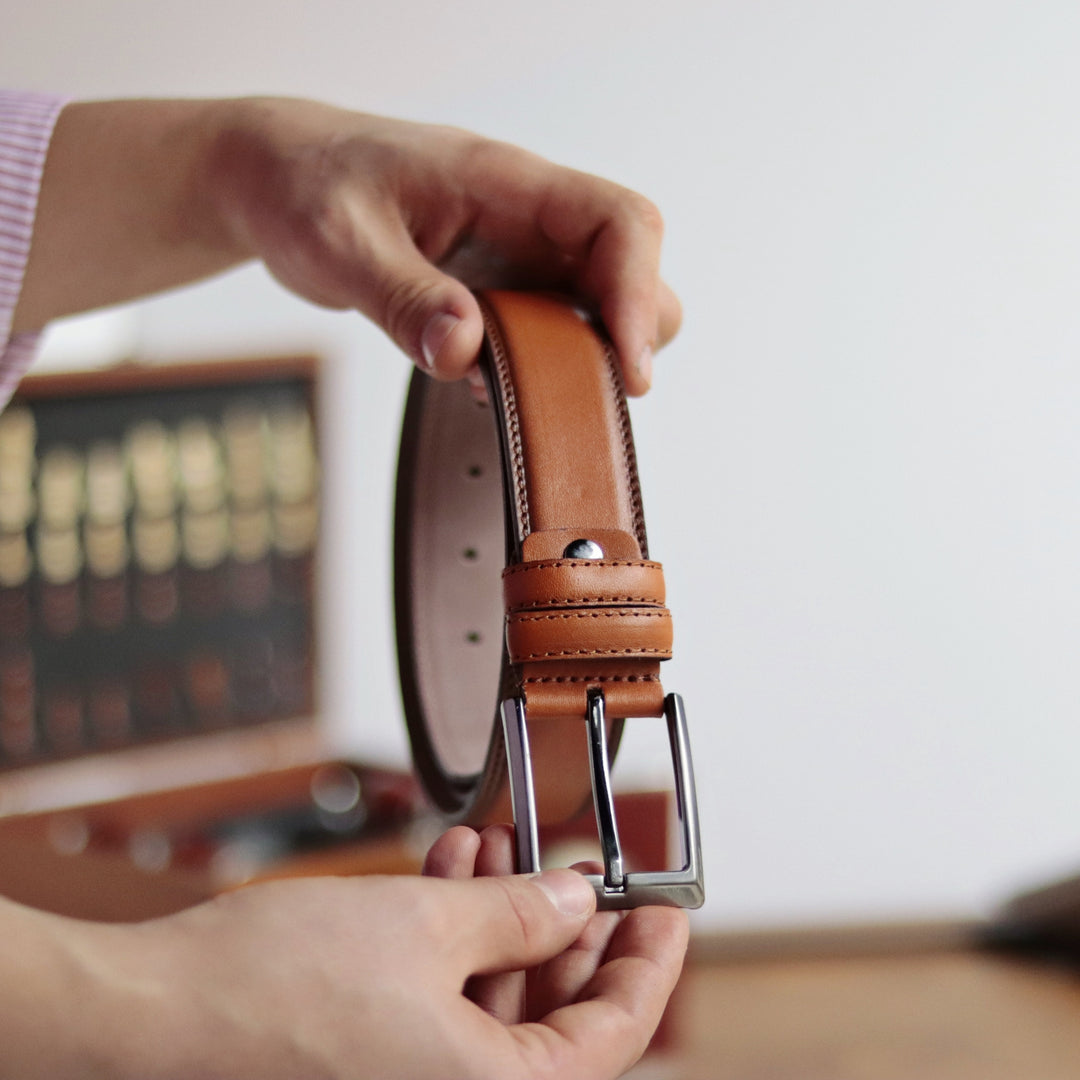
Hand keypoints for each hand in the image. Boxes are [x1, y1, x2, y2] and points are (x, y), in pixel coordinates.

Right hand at [3, 845, 685, 1078]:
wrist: (158, 1014)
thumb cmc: (280, 987)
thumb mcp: (429, 926)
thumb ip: (519, 912)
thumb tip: (575, 897)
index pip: (614, 1037)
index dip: (648, 966)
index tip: (663, 912)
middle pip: (554, 1014)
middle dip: (568, 926)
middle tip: (579, 866)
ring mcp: (410, 1077)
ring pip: (494, 997)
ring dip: (502, 914)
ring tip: (501, 845)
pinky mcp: (373, 1053)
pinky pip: (441, 994)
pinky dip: (454, 932)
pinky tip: (450, 866)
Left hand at [16, 98, 680, 394]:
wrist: (276, 181)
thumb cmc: (303, 188)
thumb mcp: (339, 242)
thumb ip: (402, 295)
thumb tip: (464, 352)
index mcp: (503, 183)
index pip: (618, 222)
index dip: (638, 296)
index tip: (628, 371)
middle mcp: (526, 218)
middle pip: (629, 270)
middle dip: (627, 335)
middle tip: (587, 396)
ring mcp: (515, 255)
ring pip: (596, 306)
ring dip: (583, 360)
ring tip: (535, 401)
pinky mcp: (497, 290)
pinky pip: (547, 331)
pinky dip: (540, 371)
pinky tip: (492, 392)